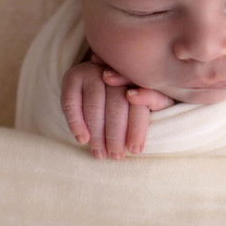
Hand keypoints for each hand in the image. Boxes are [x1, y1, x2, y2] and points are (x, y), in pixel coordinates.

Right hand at [60, 54, 175, 159]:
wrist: (102, 87)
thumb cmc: (132, 101)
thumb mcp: (151, 101)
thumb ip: (153, 99)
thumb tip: (134, 95)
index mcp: (137, 74)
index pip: (138, 103)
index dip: (137, 128)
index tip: (135, 150)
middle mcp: (114, 69)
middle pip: (116, 105)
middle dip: (116, 135)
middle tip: (116, 156)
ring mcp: (92, 71)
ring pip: (94, 105)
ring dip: (97, 134)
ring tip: (100, 154)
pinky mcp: (72, 77)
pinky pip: (71, 102)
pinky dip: (76, 123)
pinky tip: (82, 139)